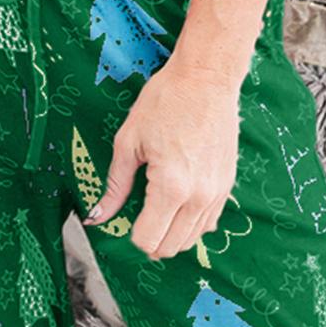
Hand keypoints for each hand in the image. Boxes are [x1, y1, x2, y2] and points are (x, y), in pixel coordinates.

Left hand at [87, 58, 241, 259]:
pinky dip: (191, 223)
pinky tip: (178, 205)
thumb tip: (97, 215)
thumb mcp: (128, 142)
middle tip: (139, 219)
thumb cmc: (165, 102)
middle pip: (171, 247)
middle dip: (151, 240)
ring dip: (171, 235)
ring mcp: (217, 193)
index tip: (126, 220)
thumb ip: (115, 186)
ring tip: (158, 212)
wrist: (206, 79)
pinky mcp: (227, 185)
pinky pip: (209, 222)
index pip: (149, 239)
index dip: (132, 236)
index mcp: (171, 187)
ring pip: (192, 240)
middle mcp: (199, 196)